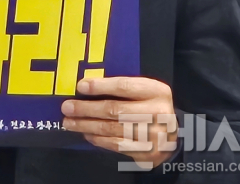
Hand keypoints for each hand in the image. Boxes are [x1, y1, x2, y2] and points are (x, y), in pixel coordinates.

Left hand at [61, 77, 177, 168]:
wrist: (172, 135)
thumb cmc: (151, 106)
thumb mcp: (145, 90)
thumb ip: (122, 88)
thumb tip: (87, 87)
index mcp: (156, 91)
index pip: (124, 87)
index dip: (100, 86)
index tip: (80, 86)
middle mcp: (157, 113)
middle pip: (115, 110)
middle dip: (87, 109)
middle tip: (67, 107)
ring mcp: (153, 136)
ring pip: (112, 129)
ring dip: (87, 126)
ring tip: (70, 122)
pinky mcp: (147, 153)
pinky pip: (116, 145)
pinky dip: (98, 139)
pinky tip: (86, 134)